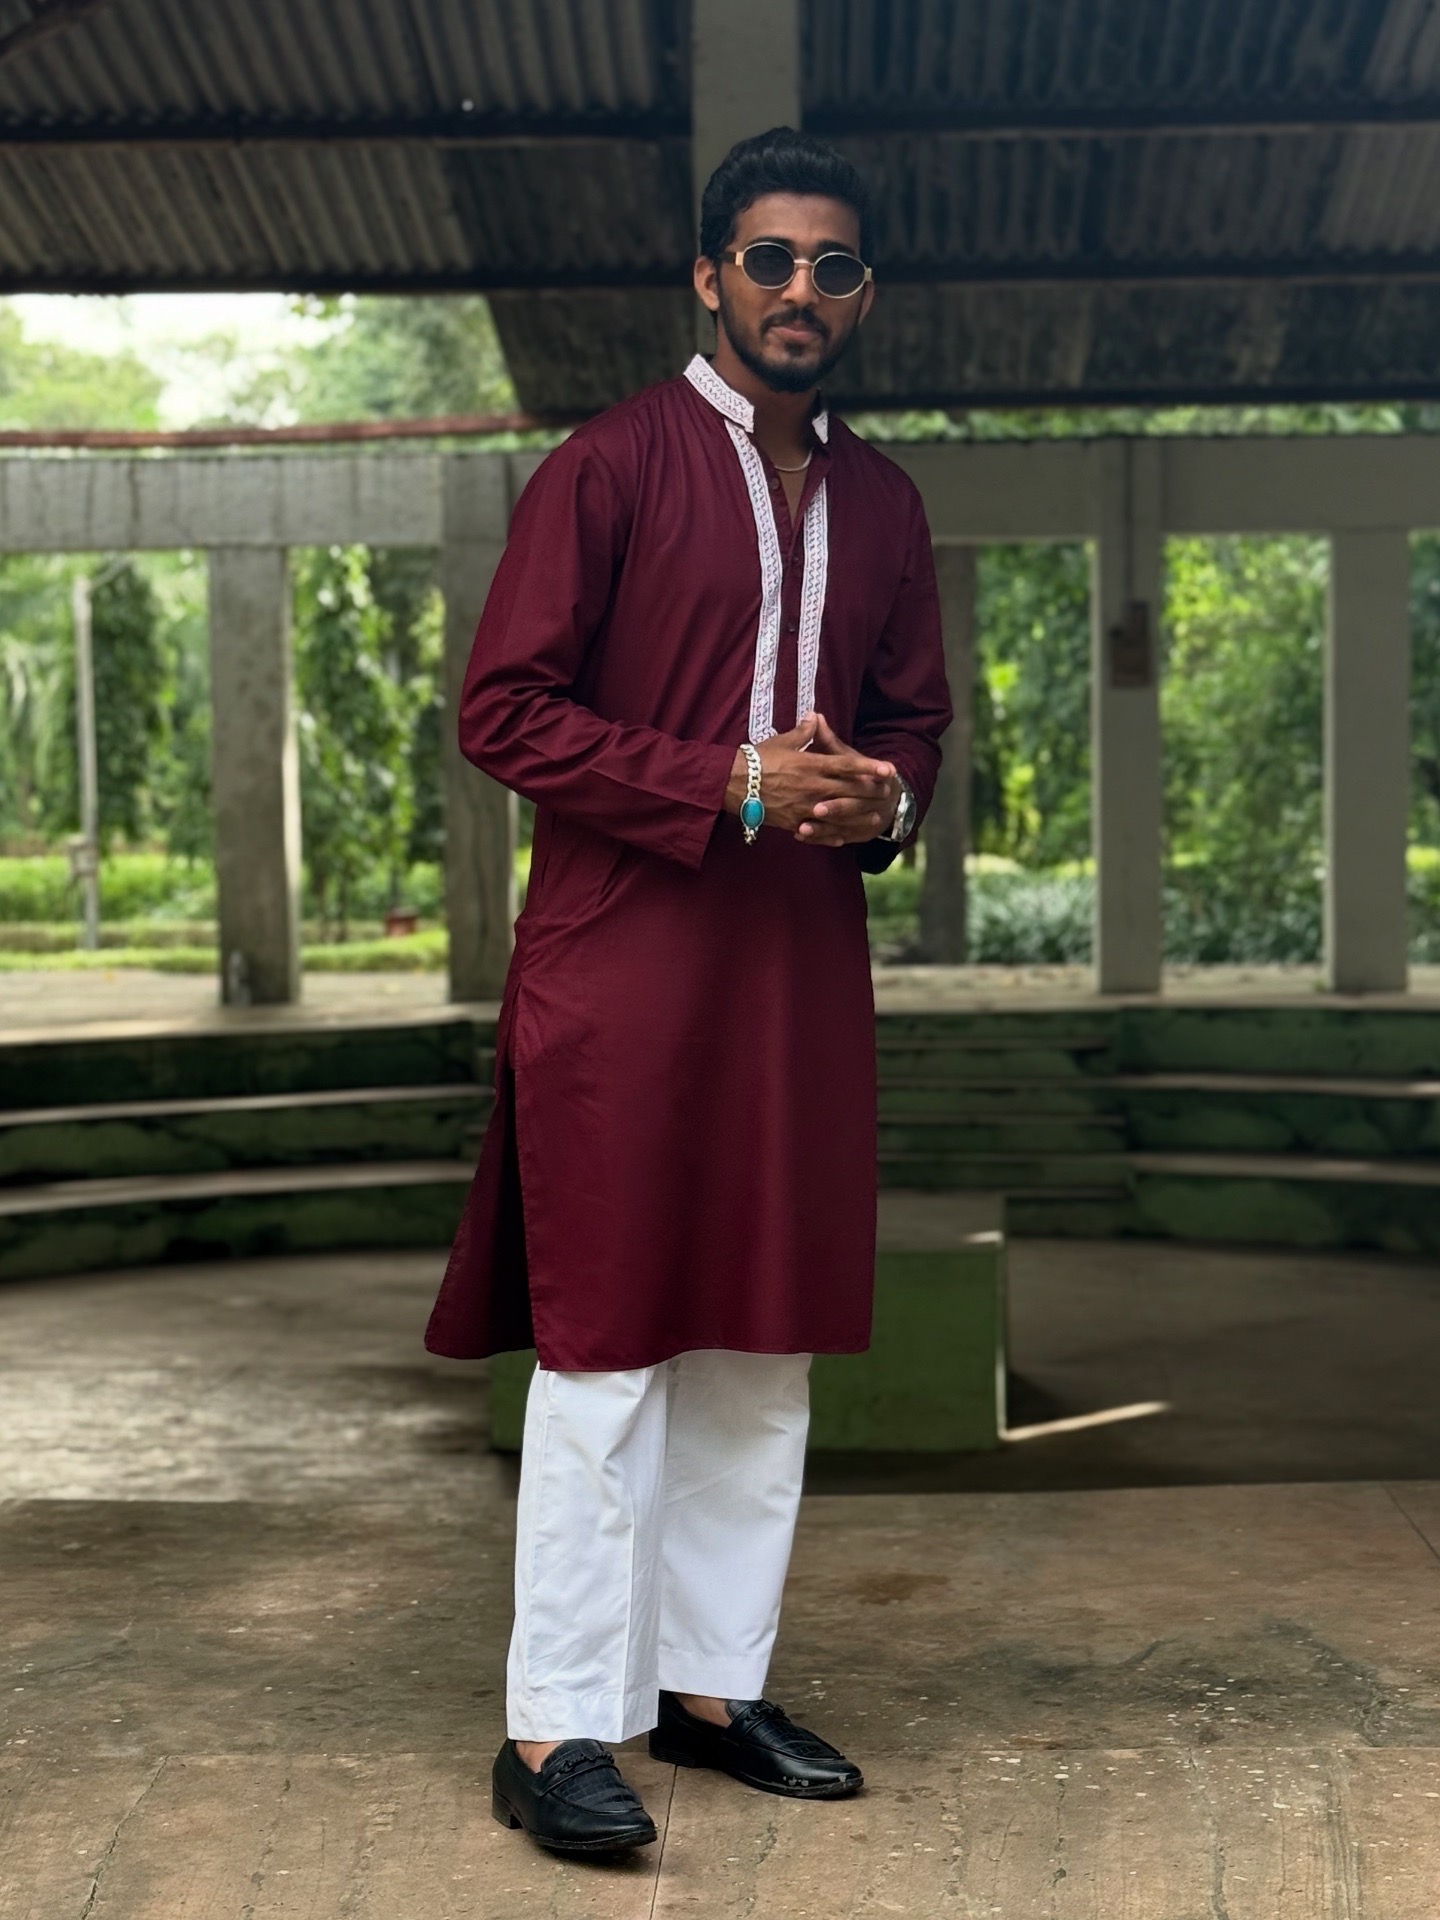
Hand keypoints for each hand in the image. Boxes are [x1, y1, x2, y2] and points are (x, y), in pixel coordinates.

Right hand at [725, 713, 895, 835]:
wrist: (732, 783)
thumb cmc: (757, 758)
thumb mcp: (782, 741)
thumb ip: (803, 731)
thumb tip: (815, 716)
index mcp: (811, 764)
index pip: (846, 765)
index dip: (869, 767)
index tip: (888, 769)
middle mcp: (812, 787)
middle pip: (848, 790)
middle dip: (870, 792)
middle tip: (889, 793)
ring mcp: (803, 807)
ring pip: (838, 814)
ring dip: (859, 816)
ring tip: (876, 818)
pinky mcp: (792, 822)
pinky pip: (816, 831)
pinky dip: (830, 835)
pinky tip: (843, 838)